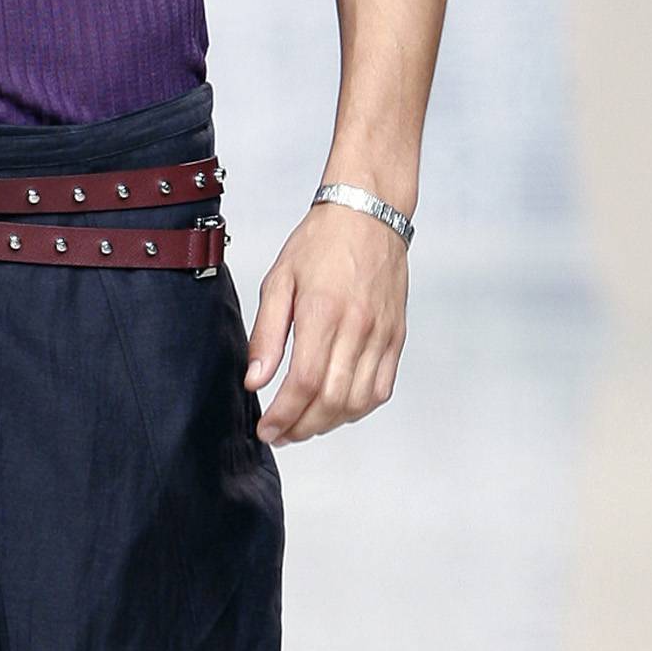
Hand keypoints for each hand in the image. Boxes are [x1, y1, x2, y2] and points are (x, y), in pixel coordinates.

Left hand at [242, 200, 407, 442]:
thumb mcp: (278, 280)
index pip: (305, 382)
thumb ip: (266, 335)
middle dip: (302, 427)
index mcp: (323, 312)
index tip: (266, 429)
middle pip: (332, 400)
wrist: (368, 216)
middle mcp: (357, 327)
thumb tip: (255, 380)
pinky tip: (336, 408)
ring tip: (304, 425)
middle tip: (280, 435)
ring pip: (358, 401)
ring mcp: (382, 334)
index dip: (284, 414)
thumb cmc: (320, 244)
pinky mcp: (396, 337)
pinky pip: (381, 388)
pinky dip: (358, 408)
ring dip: (329, 423)